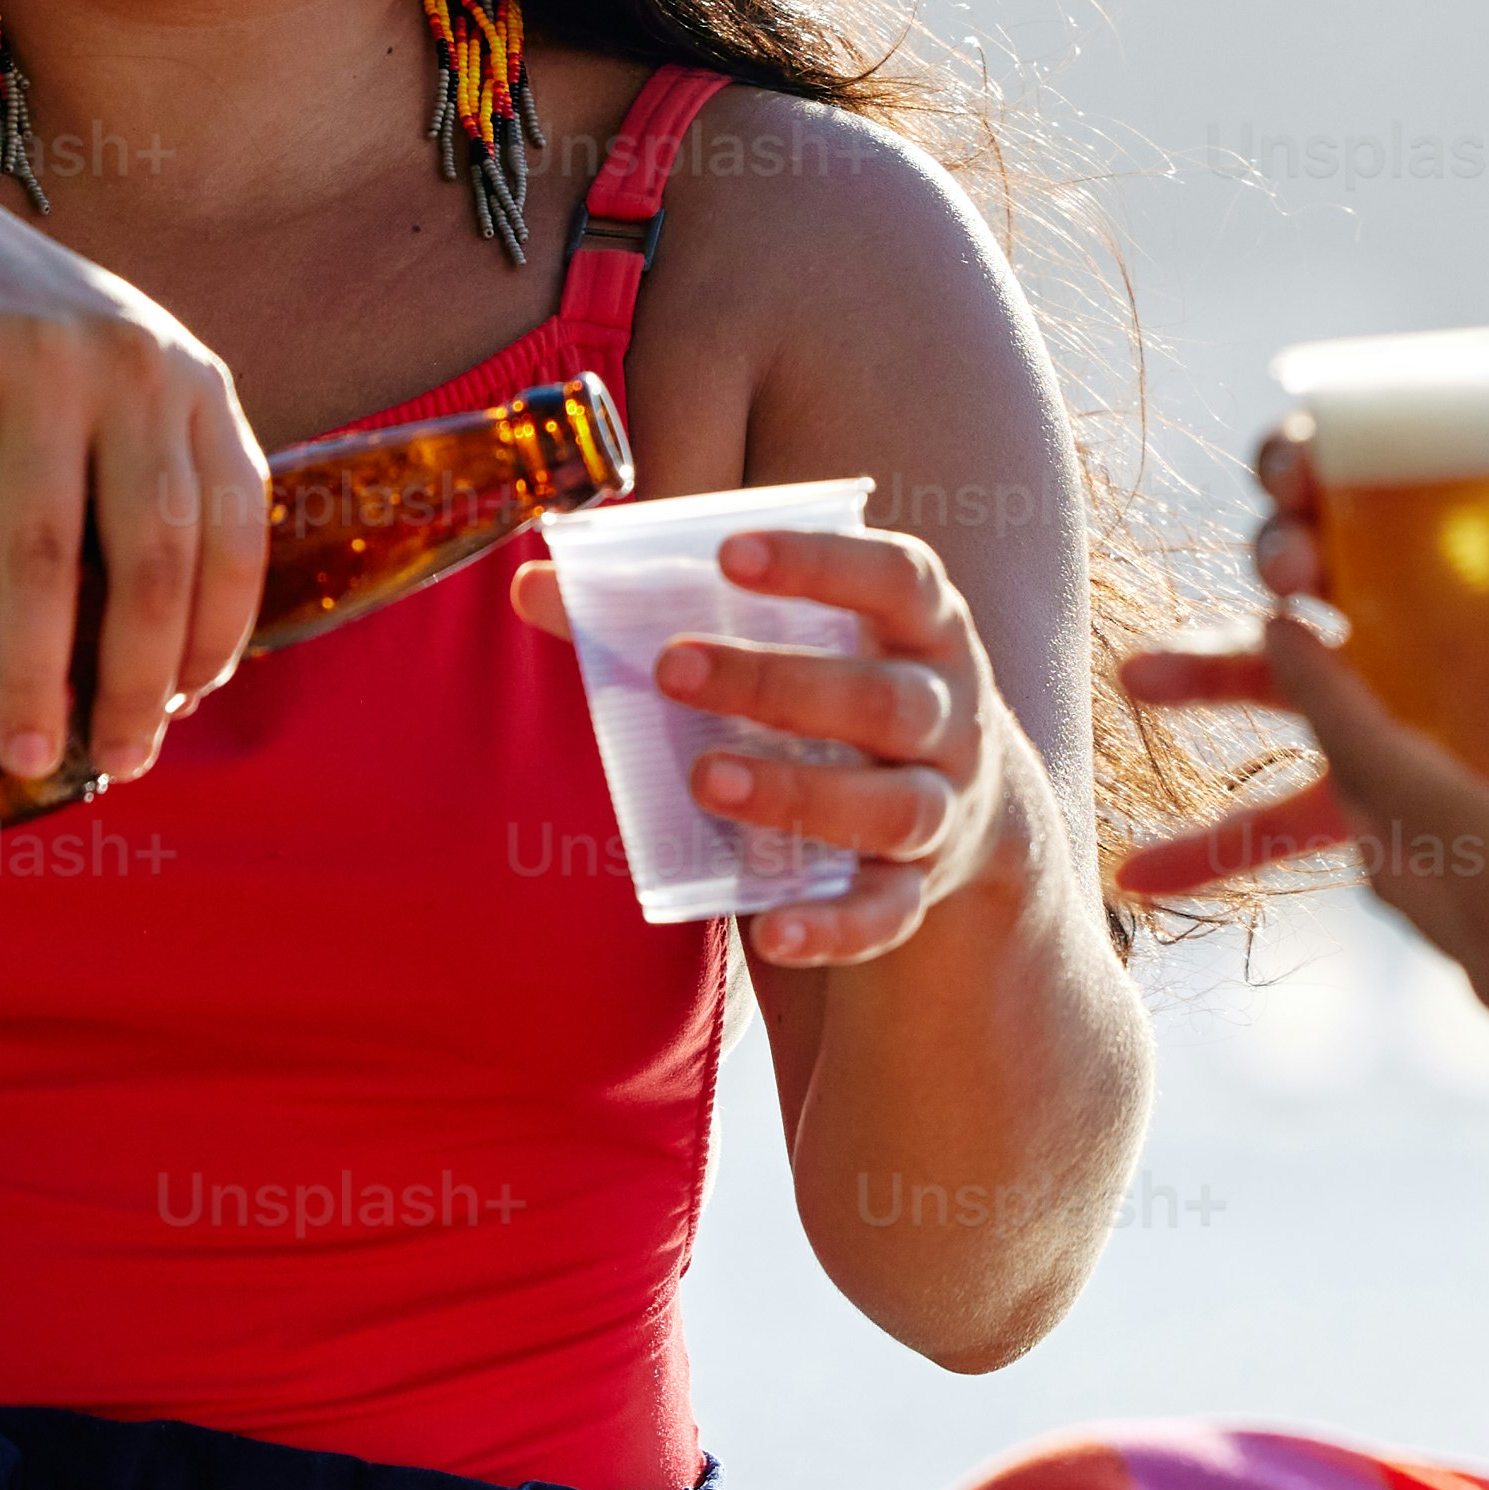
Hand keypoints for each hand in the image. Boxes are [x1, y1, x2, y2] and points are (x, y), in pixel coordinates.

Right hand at [0, 159, 270, 788]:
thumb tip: (169, 674)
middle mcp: (133, 366)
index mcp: (193, 385)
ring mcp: (39, 359)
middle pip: (150, 558)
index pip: (233, 534)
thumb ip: (153, 492)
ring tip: (18, 750)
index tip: (176, 713)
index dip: (212, 635)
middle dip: (133, 678)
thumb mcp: (115, 392)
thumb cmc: (18, 354)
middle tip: (109, 763)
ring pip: (42, 550)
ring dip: (30, 666)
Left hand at [509, 528, 1020, 965]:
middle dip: (778, 685)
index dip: (820, 563)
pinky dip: (833, 928)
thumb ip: (667, 610)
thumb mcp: (791, 641)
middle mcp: (949, 714)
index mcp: (922, 628)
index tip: (728, 556)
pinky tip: (770, 934)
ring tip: (705, 780)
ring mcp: (943, 805)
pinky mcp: (920, 888)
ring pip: (895, 807)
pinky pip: (887, 915)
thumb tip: (532, 586)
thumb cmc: (837, 693)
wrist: (956, 808)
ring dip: (800, 795)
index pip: (895, 578)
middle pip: (886, 700)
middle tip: (672, 671)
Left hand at [1114, 605, 1488, 1230]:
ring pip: (1413, 891)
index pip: (1375, 764)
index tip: (1279, 627)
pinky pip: (1466, 930)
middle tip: (1350, 682)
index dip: (1322, 690)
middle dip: (1350, 753)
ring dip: (1397, 821)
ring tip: (1422, 757)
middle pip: (1375, 832)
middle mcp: (1481, 937)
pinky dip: (1456, 872)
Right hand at [1137, 429, 1488, 891]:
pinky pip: (1307, 820)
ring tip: (1141, 689)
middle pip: (1313, 568)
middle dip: (1275, 561)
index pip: (1370, 470)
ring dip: (1206, 681)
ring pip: (1283, 689)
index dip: (1313, 460)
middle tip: (1291, 577)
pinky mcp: (1415, 803)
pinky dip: (1221, 847)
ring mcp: (1412, 706)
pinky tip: (1147, 877)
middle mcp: (1426, 609)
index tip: (1302, 471)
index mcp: (1483, 528)